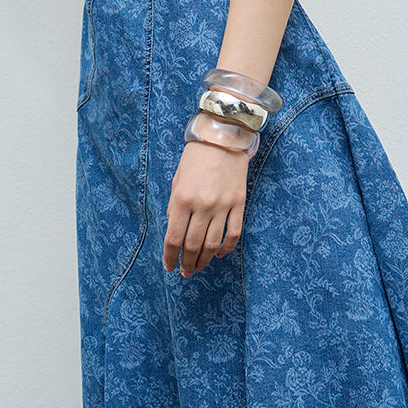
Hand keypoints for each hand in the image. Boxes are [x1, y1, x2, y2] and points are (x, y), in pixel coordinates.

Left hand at [163, 138, 248, 276]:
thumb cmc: (196, 156)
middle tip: (185, 272)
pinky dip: (226, 248)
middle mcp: (202, 205)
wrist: (223, 136)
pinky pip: (233, 233)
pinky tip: (219, 254)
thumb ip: (175, 206)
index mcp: (182, 198)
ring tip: (198, 267)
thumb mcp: (177, 180)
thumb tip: (175, 231)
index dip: (170, 256)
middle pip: (193, 245)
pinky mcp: (238, 203)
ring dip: (204, 260)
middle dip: (187, 263)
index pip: (174, 237)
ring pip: (213, 244)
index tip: (169, 266)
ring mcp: (222, 205)